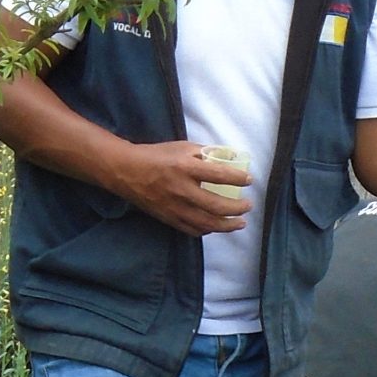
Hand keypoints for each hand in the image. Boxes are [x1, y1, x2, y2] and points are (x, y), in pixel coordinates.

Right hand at [115, 140, 253, 236]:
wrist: (127, 172)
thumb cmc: (156, 156)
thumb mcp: (182, 147)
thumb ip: (205, 153)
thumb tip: (228, 157)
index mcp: (185, 167)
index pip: (218, 175)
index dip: (237, 178)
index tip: (249, 180)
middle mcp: (181, 190)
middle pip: (216, 205)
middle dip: (237, 208)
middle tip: (248, 206)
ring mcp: (174, 207)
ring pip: (206, 223)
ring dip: (227, 225)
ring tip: (239, 223)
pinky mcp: (168, 218)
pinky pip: (192, 229)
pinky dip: (207, 230)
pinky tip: (215, 226)